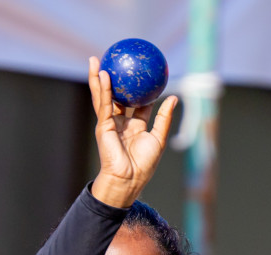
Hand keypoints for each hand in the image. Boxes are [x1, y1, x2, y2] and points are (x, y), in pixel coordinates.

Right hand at [87, 56, 177, 208]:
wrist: (128, 179)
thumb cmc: (143, 164)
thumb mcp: (158, 138)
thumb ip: (164, 117)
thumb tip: (173, 97)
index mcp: (134, 126)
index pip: (135, 103)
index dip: (137, 89)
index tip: (139, 73)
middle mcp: (120, 123)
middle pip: (115, 96)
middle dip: (113, 80)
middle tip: (114, 62)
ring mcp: (109, 123)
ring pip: (103, 96)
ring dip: (98, 78)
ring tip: (97, 60)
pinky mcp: (103, 126)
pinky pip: (103, 103)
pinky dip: (103, 89)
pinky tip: (103, 74)